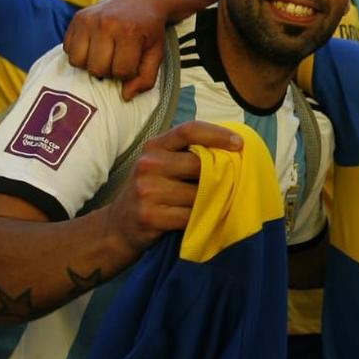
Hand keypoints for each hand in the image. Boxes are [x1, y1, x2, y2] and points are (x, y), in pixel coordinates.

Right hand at [66, 0, 179, 97]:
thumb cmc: (149, 31)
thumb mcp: (156, 53)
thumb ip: (146, 78)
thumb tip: (125, 96)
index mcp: (129, 32)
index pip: (120, 72)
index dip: (127, 73)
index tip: (133, 62)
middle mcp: (107, 24)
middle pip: (97, 69)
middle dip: (108, 70)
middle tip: (117, 59)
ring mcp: (89, 19)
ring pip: (78, 61)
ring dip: (90, 63)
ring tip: (103, 55)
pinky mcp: (78, 17)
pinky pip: (68, 49)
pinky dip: (79, 52)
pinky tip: (93, 45)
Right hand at [105, 121, 246, 253]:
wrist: (119, 226)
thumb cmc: (151, 191)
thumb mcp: (162, 165)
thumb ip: (187, 154)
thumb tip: (232, 151)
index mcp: (154, 146)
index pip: (189, 131)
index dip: (217, 134)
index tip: (239, 143)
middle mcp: (148, 164)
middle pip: (198, 164)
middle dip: (220, 174)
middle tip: (235, 181)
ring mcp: (147, 190)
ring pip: (198, 193)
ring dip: (213, 200)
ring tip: (217, 202)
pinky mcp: (150, 216)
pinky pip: (190, 216)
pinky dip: (201, 218)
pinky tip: (202, 218)